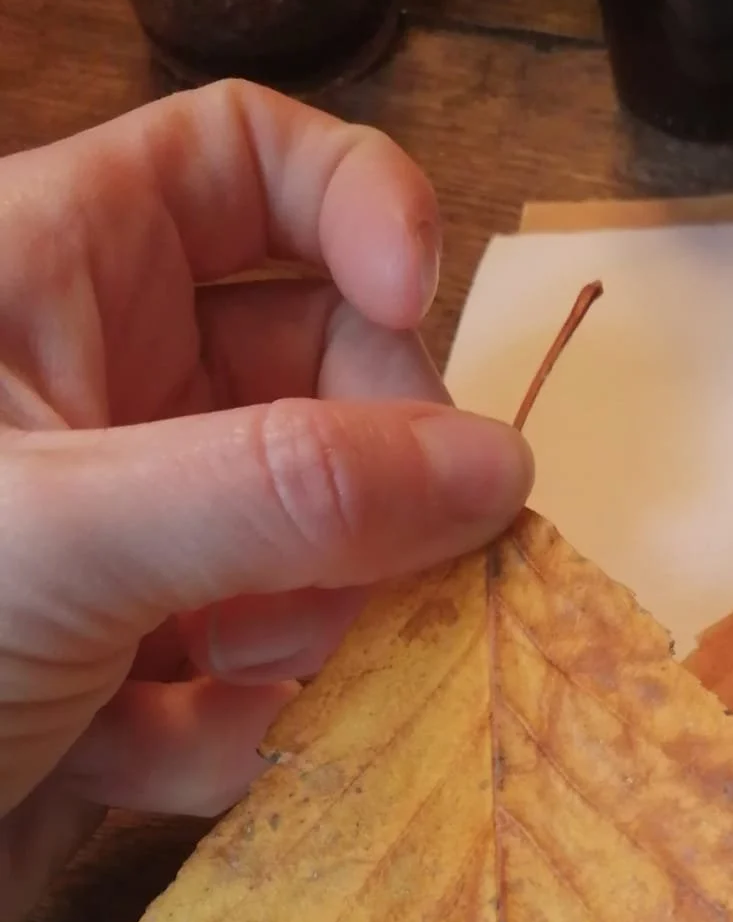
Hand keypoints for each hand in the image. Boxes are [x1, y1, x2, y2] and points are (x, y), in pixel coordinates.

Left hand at [0, 81, 532, 921]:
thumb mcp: (66, 532)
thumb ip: (288, 489)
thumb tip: (495, 470)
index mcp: (49, 275)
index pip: (246, 162)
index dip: (360, 209)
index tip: (421, 317)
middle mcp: (98, 388)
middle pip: (323, 368)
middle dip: (367, 469)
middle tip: (392, 554)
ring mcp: (124, 533)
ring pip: (311, 536)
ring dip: (302, 622)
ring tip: (230, 678)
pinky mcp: (131, 664)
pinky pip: (252, 669)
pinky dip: (225, 724)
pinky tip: (150, 759)